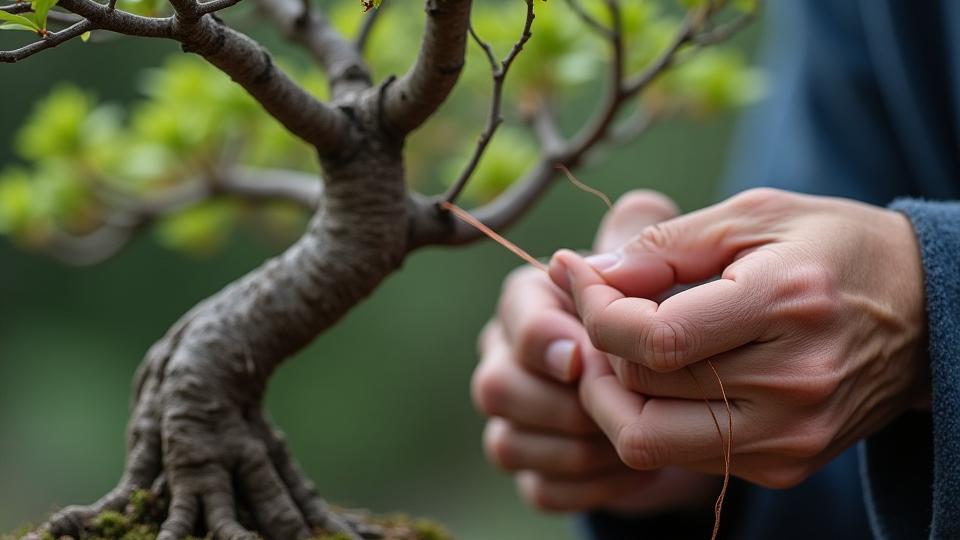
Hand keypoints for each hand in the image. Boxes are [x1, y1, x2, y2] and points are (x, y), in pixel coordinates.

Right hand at [472, 191, 717, 513]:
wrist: (686, 384)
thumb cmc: (672, 313)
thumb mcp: (672, 264)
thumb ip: (651, 234)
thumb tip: (629, 228)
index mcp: (533, 302)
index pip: (514, 318)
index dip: (543, 339)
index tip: (583, 357)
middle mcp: (509, 358)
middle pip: (495, 386)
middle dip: (561, 402)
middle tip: (620, 406)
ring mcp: (516, 417)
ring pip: (508, 443)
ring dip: (577, 448)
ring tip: (637, 438)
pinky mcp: (536, 471)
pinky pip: (538, 490)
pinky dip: (586, 487)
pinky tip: (634, 472)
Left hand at [549, 188, 929, 487]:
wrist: (923, 313)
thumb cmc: (832, 249)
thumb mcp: (754, 215)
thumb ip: (666, 244)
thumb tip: (589, 276)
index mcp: (786, 302)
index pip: (657, 339)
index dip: (596, 312)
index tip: (576, 276)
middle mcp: (794, 382)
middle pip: (642, 397)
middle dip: (597, 353)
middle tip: (594, 315)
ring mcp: (792, 435)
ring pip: (650, 441)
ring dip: (614, 397)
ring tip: (620, 350)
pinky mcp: (788, 465)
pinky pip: (686, 455)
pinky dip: (656, 418)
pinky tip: (665, 377)